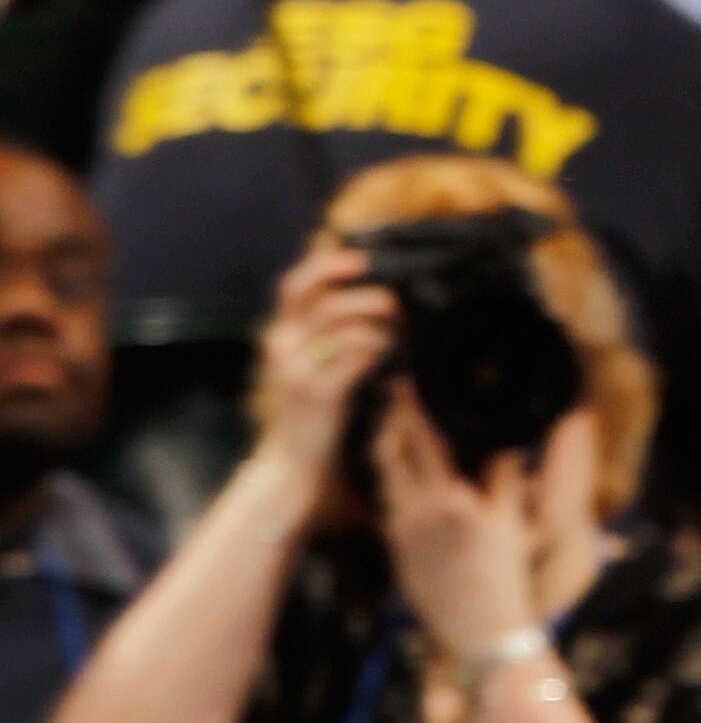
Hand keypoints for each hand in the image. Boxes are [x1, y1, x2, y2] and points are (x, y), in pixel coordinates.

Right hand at [249, 240, 396, 504]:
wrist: (290, 463)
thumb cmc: (310, 413)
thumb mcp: (311, 366)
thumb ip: (328, 337)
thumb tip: (371, 303)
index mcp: (281, 335)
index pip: (294, 286)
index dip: (326, 266)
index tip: (361, 260)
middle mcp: (281, 345)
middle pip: (314, 297)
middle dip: (355, 289)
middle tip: (391, 298)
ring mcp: (295, 368)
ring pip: (336, 323)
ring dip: (374, 318)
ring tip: (398, 325)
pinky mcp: (315, 392)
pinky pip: (350, 356)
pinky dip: (375, 347)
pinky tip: (390, 351)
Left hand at [374, 387, 539, 667]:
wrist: (482, 631)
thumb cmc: (504, 577)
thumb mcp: (513, 520)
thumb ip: (505, 476)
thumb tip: (504, 442)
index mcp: (448, 499)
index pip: (421, 440)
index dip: (410, 408)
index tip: (404, 383)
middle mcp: (416, 513)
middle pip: (388, 454)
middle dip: (390, 424)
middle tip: (395, 403)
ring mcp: (401, 534)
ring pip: (385, 480)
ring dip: (390, 455)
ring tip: (400, 436)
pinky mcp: (396, 553)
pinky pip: (391, 508)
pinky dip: (397, 487)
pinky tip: (410, 481)